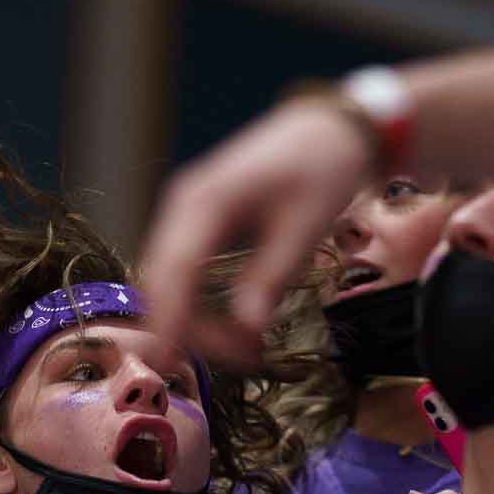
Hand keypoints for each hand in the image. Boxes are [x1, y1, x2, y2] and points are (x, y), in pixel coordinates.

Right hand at [143, 100, 369, 363]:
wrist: (329, 129)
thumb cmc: (322, 169)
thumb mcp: (304, 227)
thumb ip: (271, 277)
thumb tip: (247, 330)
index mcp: (204, 201)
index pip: (174, 271)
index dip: (169, 321)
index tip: (170, 364)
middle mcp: (183, 206)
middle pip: (163, 282)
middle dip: (193, 329)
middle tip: (247, 359)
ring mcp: (186, 213)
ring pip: (170, 282)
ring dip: (199, 321)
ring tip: (248, 348)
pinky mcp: (197, 224)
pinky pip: (185, 273)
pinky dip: (203, 305)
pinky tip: (235, 326)